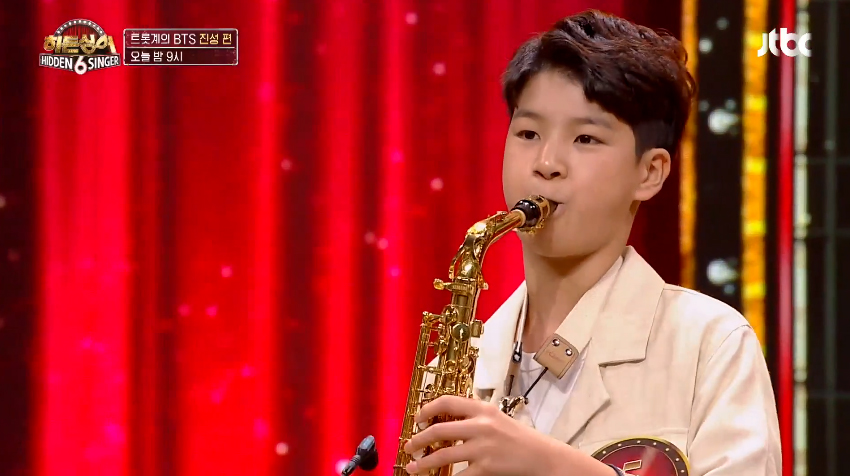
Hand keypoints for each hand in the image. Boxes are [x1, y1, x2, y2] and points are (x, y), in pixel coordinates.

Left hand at [402, 395, 559, 475]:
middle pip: (439, 430)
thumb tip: (444, 419)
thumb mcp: (496, 417)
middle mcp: (480, 426)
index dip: (427, 409)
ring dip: (424, 463)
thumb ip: (473, 416)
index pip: (447, 402)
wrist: (542, 456)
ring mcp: (482, 447)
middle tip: (409, 446)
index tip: (417, 419)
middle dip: (418, 440)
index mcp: (482, 409)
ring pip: (443, 455)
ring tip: (413, 467)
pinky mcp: (486, 468)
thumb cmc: (518, 437)